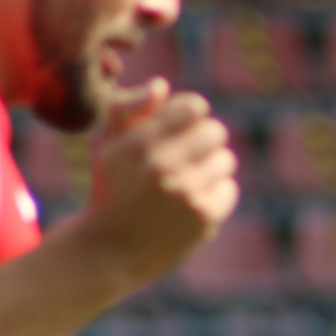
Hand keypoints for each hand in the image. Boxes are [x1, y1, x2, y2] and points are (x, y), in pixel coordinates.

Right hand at [80, 78, 239, 286]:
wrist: (109, 250)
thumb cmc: (112, 187)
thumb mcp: (107, 142)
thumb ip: (127, 105)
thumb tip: (161, 86)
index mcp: (138, 142)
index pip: (194, 106)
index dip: (191, 116)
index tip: (181, 129)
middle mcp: (160, 166)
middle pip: (216, 131)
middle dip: (204, 141)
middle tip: (187, 157)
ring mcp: (184, 192)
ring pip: (226, 159)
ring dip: (211, 169)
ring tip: (186, 183)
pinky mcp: (202, 217)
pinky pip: (228, 188)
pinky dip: (215, 195)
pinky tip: (191, 205)